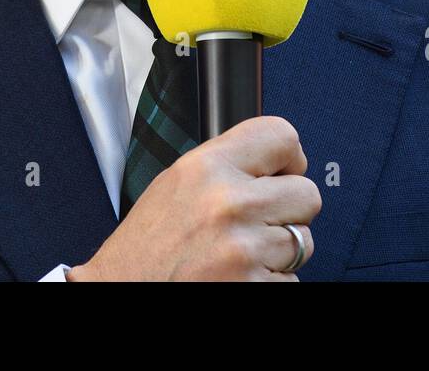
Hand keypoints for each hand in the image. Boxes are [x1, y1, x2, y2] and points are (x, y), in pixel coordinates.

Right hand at [67, 115, 319, 280]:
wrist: (121, 293)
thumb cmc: (144, 250)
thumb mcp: (176, 185)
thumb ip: (225, 167)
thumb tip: (274, 162)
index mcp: (206, 167)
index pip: (282, 136)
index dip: (289, 158)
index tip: (281, 174)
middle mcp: (228, 202)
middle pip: (307, 193)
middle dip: (288, 212)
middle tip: (256, 224)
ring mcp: (244, 249)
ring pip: (303, 241)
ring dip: (279, 252)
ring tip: (239, 256)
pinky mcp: (255, 287)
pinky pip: (292, 280)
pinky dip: (270, 283)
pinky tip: (237, 279)